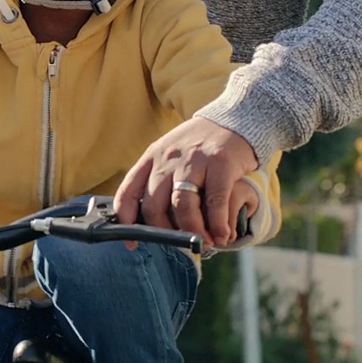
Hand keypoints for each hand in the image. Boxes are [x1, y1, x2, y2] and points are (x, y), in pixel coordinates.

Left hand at [113, 117, 257, 245]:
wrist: (236, 119)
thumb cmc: (200, 145)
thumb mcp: (170, 154)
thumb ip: (157, 181)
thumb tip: (148, 220)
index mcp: (152, 157)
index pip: (128, 192)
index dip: (126, 221)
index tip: (132, 242)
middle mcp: (169, 158)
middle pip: (154, 206)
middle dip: (165, 233)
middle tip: (179, 243)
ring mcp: (194, 160)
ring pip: (183, 207)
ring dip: (193, 232)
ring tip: (205, 242)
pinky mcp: (220, 163)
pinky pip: (215, 202)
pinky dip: (217, 224)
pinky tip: (222, 234)